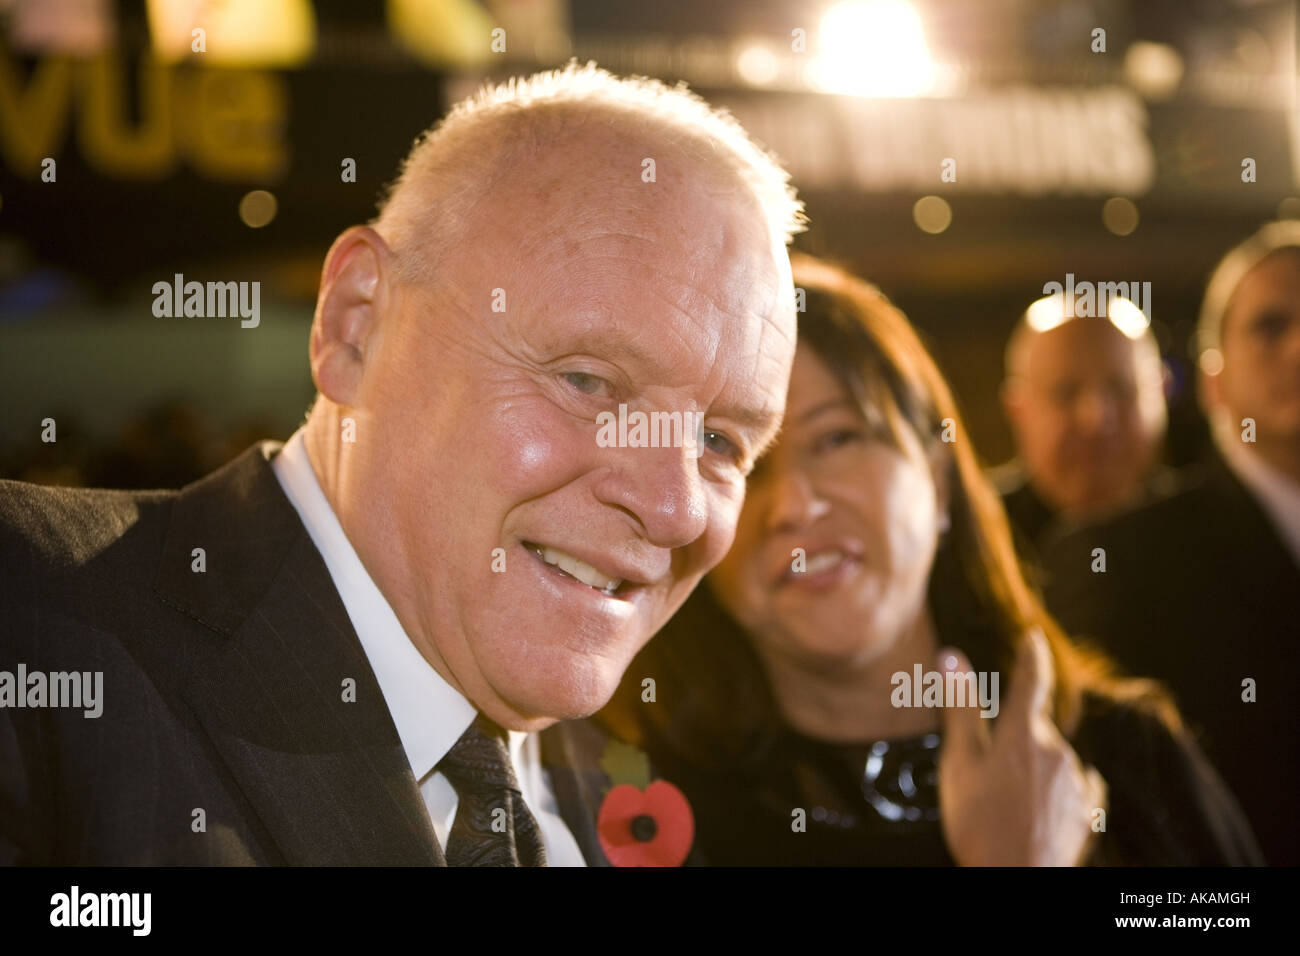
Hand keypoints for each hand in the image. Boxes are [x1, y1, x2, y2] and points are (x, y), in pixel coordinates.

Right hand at [935, 628, 1106, 865]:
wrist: (1017, 879)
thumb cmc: (980, 825)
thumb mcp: (960, 764)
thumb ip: (960, 709)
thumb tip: (952, 658)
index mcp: (1023, 734)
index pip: (1029, 680)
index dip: (1031, 655)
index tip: (1033, 636)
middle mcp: (1057, 750)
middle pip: (1036, 727)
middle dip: (1016, 738)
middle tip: (987, 770)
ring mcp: (1077, 780)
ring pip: (1052, 757)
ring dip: (1033, 768)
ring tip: (1005, 801)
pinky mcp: (1088, 808)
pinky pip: (1073, 784)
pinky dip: (1055, 789)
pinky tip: (1035, 810)